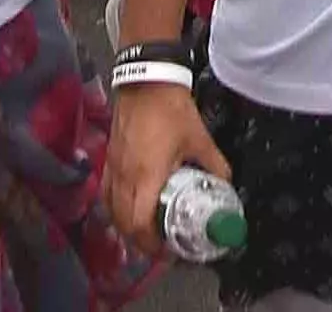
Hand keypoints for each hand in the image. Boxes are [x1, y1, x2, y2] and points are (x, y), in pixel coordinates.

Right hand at [103, 80, 232, 247]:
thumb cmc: (172, 110)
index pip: (139, 223)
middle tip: (159, 246)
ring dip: (126, 228)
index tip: (167, 249)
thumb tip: (225, 183)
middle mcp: (125, 176)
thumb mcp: (199, 138)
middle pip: (123, 223)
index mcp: (147, 175)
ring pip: (112, 211)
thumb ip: (214, 164)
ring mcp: (114, 168)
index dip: (151, 243)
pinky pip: (106, 194)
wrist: (146, 82)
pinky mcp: (109, 160)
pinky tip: (128, 210)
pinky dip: (115, 209)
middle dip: (140, 242)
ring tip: (145, 233)